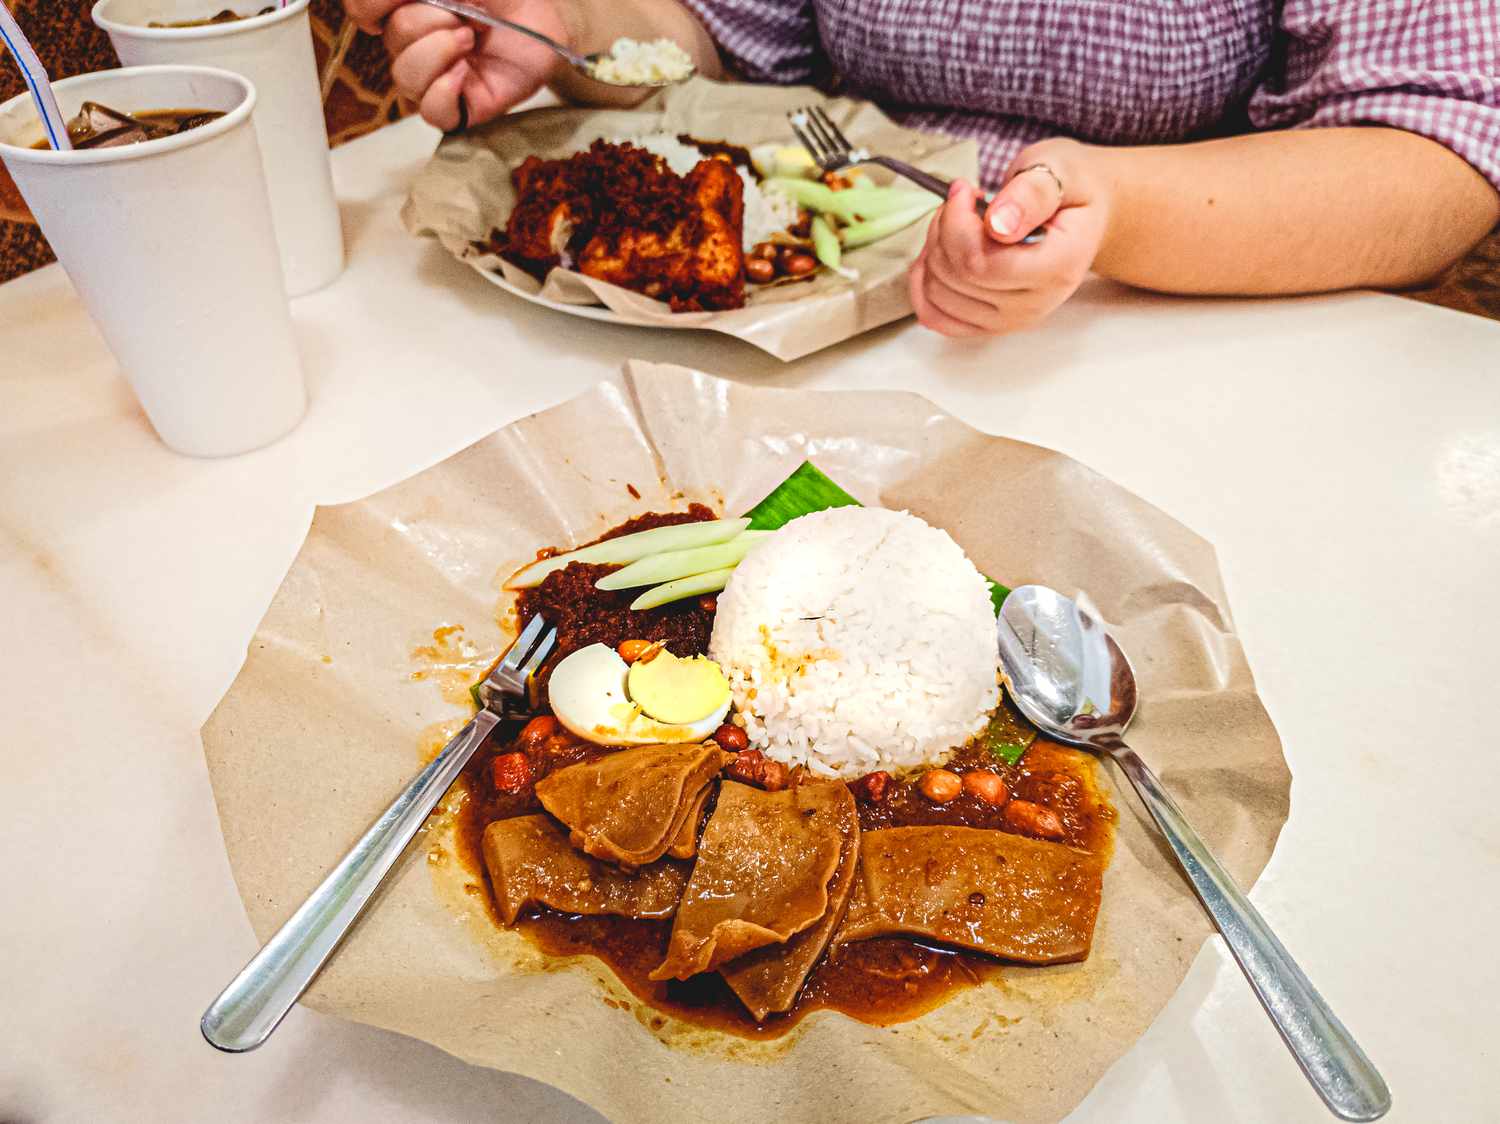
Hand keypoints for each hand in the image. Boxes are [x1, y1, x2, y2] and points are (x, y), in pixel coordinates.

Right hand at [344, 0, 570, 129]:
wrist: (547, 16)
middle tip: (467, 12)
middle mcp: (414, 45)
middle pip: (393, 37)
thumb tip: (388, 1)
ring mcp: (436, 78)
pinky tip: (466, 72)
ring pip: (405, 76)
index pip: (362, 10)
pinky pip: (431, 111)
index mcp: (405, 8)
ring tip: (471, 38)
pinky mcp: (462, 107)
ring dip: (438, 51)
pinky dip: (444, 90)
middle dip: (431, 18)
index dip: (372, 4)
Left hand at [909, 139, 1110, 336]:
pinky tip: (939, 253)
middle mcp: (1035, 305)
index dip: (957, 223)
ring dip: (933, 251)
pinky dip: (923, 282)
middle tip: (962, 202)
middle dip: (944, 229)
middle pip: (955, 277)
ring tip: (959, 224)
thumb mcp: (1055, 170)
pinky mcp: (987, 326)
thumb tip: (998, 226)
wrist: (1080, 215)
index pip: (980, 263)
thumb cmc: (1066, 189)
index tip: (965, 190)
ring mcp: (1009, 321)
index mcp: (1058, 267)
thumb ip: (1030, 195)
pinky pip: (933, 315)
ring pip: (937, 293)